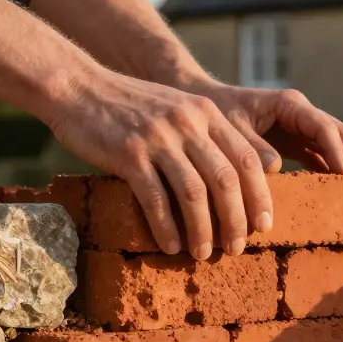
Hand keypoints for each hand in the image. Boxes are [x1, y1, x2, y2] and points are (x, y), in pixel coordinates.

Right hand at [46, 70, 273, 259]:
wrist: (79, 87)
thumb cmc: (130, 106)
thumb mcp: (178, 108)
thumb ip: (205, 134)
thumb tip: (232, 182)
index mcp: (207, 113)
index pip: (247, 159)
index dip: (259, 196)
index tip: (263, 225)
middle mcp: (188, 123)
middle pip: (226, 180)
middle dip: (236, 220)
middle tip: (236, 248)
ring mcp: (158, 138)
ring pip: (194, 194)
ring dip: (202, 231)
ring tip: (202, 254)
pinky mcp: (129, 154)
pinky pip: (156, 199)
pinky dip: (166, 228)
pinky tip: (170, 246)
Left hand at [181, 81, 342, 188]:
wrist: (201, 104)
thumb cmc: (215, 111)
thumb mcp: (231, 127)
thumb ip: (252, 146)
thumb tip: (276, 168)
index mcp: (289, 105)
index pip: (324, 127)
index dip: (338, 152)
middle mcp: (301, 114)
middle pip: (340, 135)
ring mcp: (300, 128)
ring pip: (335, 146)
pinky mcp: (294, 142)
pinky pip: (320, 157)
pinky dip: (331, 173)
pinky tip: (338, 193)